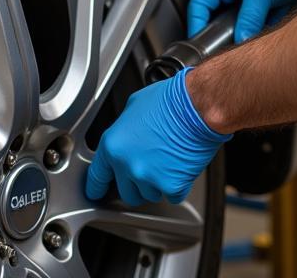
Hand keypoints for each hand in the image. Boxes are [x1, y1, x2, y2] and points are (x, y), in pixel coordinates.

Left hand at [86, 69, 230, 204]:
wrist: (199, 105)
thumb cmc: (172, 100)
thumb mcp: (136, 104)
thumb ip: (124, 127)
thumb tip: (126, 135)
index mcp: (114, 144)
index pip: (97, 177)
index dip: (98, 186)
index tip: (99, 191)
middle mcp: (128, 164)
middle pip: (127, 192)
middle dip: (137, 182)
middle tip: (151, 164)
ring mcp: (149, 178)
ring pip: (150, 195)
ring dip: (158, 184)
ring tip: (169, 159)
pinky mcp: (172, 186)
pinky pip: (172, 196)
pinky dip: (178, 185)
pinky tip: (181, 165)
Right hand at [187, 0, 296, 41]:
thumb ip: (248, 20)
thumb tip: (239, 42)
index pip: (197, 7)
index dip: (198, 29)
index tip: (203, 50)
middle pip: (210, 17)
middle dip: (219, 33)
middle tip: (224, 50)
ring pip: (226, 22)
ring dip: (235, 31)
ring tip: (243, 40)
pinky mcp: (247, 2)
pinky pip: (240, 22)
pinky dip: (246, 29)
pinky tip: (254, 33)